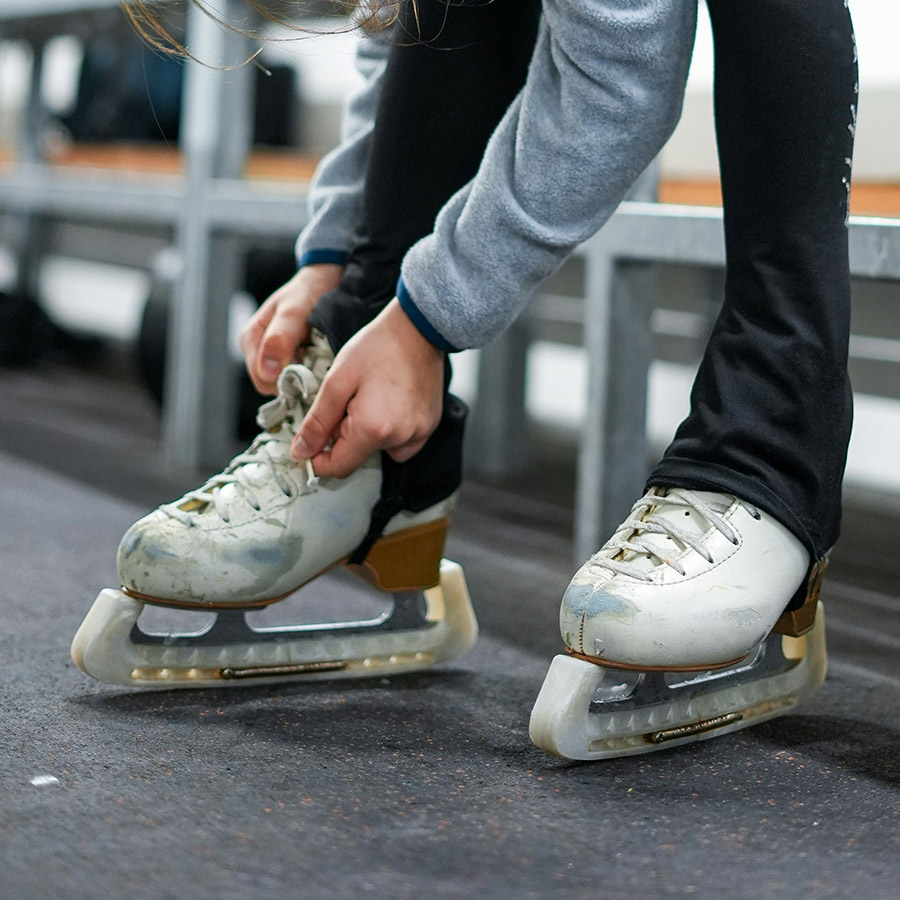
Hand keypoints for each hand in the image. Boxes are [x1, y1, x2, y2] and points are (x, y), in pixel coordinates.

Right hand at [239, 263, 343, 394]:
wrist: (323, 282)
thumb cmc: (306, 292)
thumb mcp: (294, 312)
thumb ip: (280, 339)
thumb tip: (267, 371)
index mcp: (251, 339)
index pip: (262, 380)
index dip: (285, 380)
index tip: (308, 369)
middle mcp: (258, 350)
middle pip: (273, 385)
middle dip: (295, 378)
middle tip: (315, 360)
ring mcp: (273, 356)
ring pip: (287, 383)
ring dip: (304, 375)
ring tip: (317, 355)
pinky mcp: (289, 359)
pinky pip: (297, 377)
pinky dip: (310, 371)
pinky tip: (318, 357)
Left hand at [292, 299, 444, 477]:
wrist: (419, 328)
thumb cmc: (377, 347)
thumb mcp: (337, 380)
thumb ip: (317, 420)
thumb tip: (301, 451)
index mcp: (373, 429)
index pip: (339, 467)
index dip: (319, 458)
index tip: (312, 441)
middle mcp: (400, 438)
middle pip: (359, 456)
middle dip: (345, 436)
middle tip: (348, 400)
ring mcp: (419, 433)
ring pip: (381, 449)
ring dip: (369, 433)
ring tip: (371, 398)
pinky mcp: (430, 426)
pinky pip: (403, 442)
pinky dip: (392, 431)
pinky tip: (390, 404)